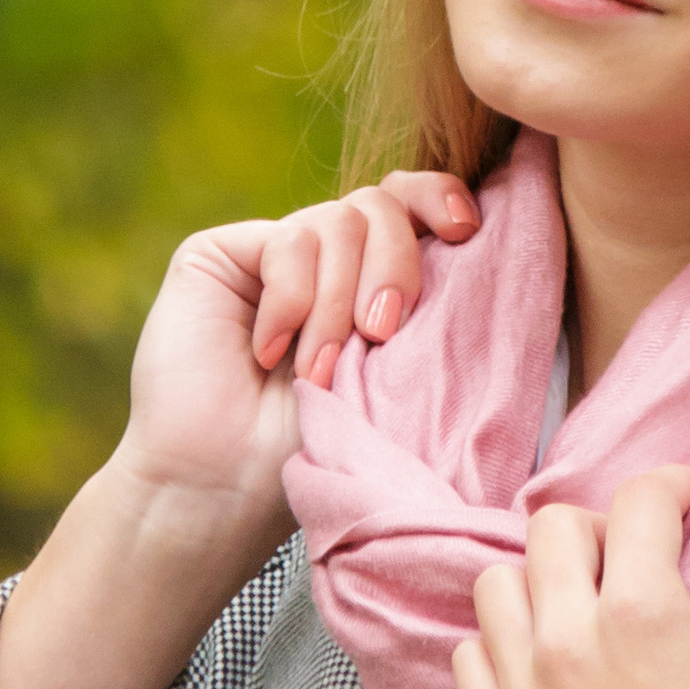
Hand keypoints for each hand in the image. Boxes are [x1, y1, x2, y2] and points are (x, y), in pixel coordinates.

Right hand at [119, 173, 478, 533]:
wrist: (223, 490)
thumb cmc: (317, 452)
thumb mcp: (390, 378)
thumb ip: (420, 309)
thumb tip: (471, 239)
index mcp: (371, 281)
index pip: (412, 204)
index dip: (439, 198)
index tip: (466, 231)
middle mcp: (324, 259)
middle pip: (382, 205)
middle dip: (395, 266)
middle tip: (381, 334)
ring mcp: (271, 254)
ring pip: (339, 221)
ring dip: (337, 304)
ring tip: (318, 372)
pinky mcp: (218, 255)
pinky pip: (285, 242)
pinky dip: (289, 302)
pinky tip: (269, 353)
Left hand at [453, 468, 689, 688]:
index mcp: (642, 611)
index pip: (637, 504)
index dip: (668, 485)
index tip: (682, 495)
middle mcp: (568, 638)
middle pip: (553, 527)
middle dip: (598, 528)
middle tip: (626, 556)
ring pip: (497, 585)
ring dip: (539, 582)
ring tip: (574, 610)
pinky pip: (469, 657)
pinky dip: (501, 646)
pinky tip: (539, 663)